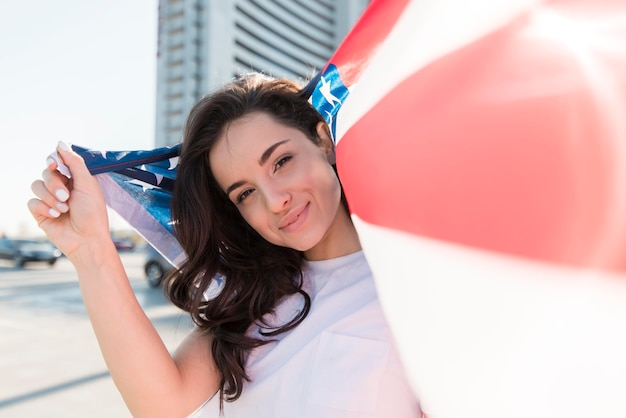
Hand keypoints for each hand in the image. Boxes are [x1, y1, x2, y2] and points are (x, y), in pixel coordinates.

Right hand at [27, 141, 111, 259]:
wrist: (87, 240)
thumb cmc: (93, 213)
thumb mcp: (88, 184)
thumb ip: (74, 162)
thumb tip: (60, 143)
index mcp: (75, 179)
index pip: (57, 161)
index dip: (53, 160)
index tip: (54, 164)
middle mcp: (61, 187)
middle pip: (45, 173)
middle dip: (55, 184)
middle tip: (67, 197)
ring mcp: (50, 200)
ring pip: (36, 185)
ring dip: (50, 197)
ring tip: (64, 209)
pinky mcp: (40, 213)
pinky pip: (31, 202)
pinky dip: (43, 207)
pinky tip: (56, 216)